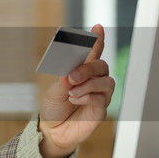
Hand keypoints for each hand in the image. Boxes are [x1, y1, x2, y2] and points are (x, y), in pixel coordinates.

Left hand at [37, 24, 114, 157]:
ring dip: (87, 85)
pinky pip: (101, 98)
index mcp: (82, 71)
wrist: (52, 130)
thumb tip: (70, 73)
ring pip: (105, 82)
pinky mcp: (101, 109)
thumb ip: (64, 80)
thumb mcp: (55, 91)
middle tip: (71, 77)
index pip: (93, 53)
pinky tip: (75, 100)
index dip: (97, 40)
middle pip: (101, 66)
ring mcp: (100, 94)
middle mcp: (95, 81)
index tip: (98, 27)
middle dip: (87, 69)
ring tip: (71, 92)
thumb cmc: (54, 107)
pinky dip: (87, 97)